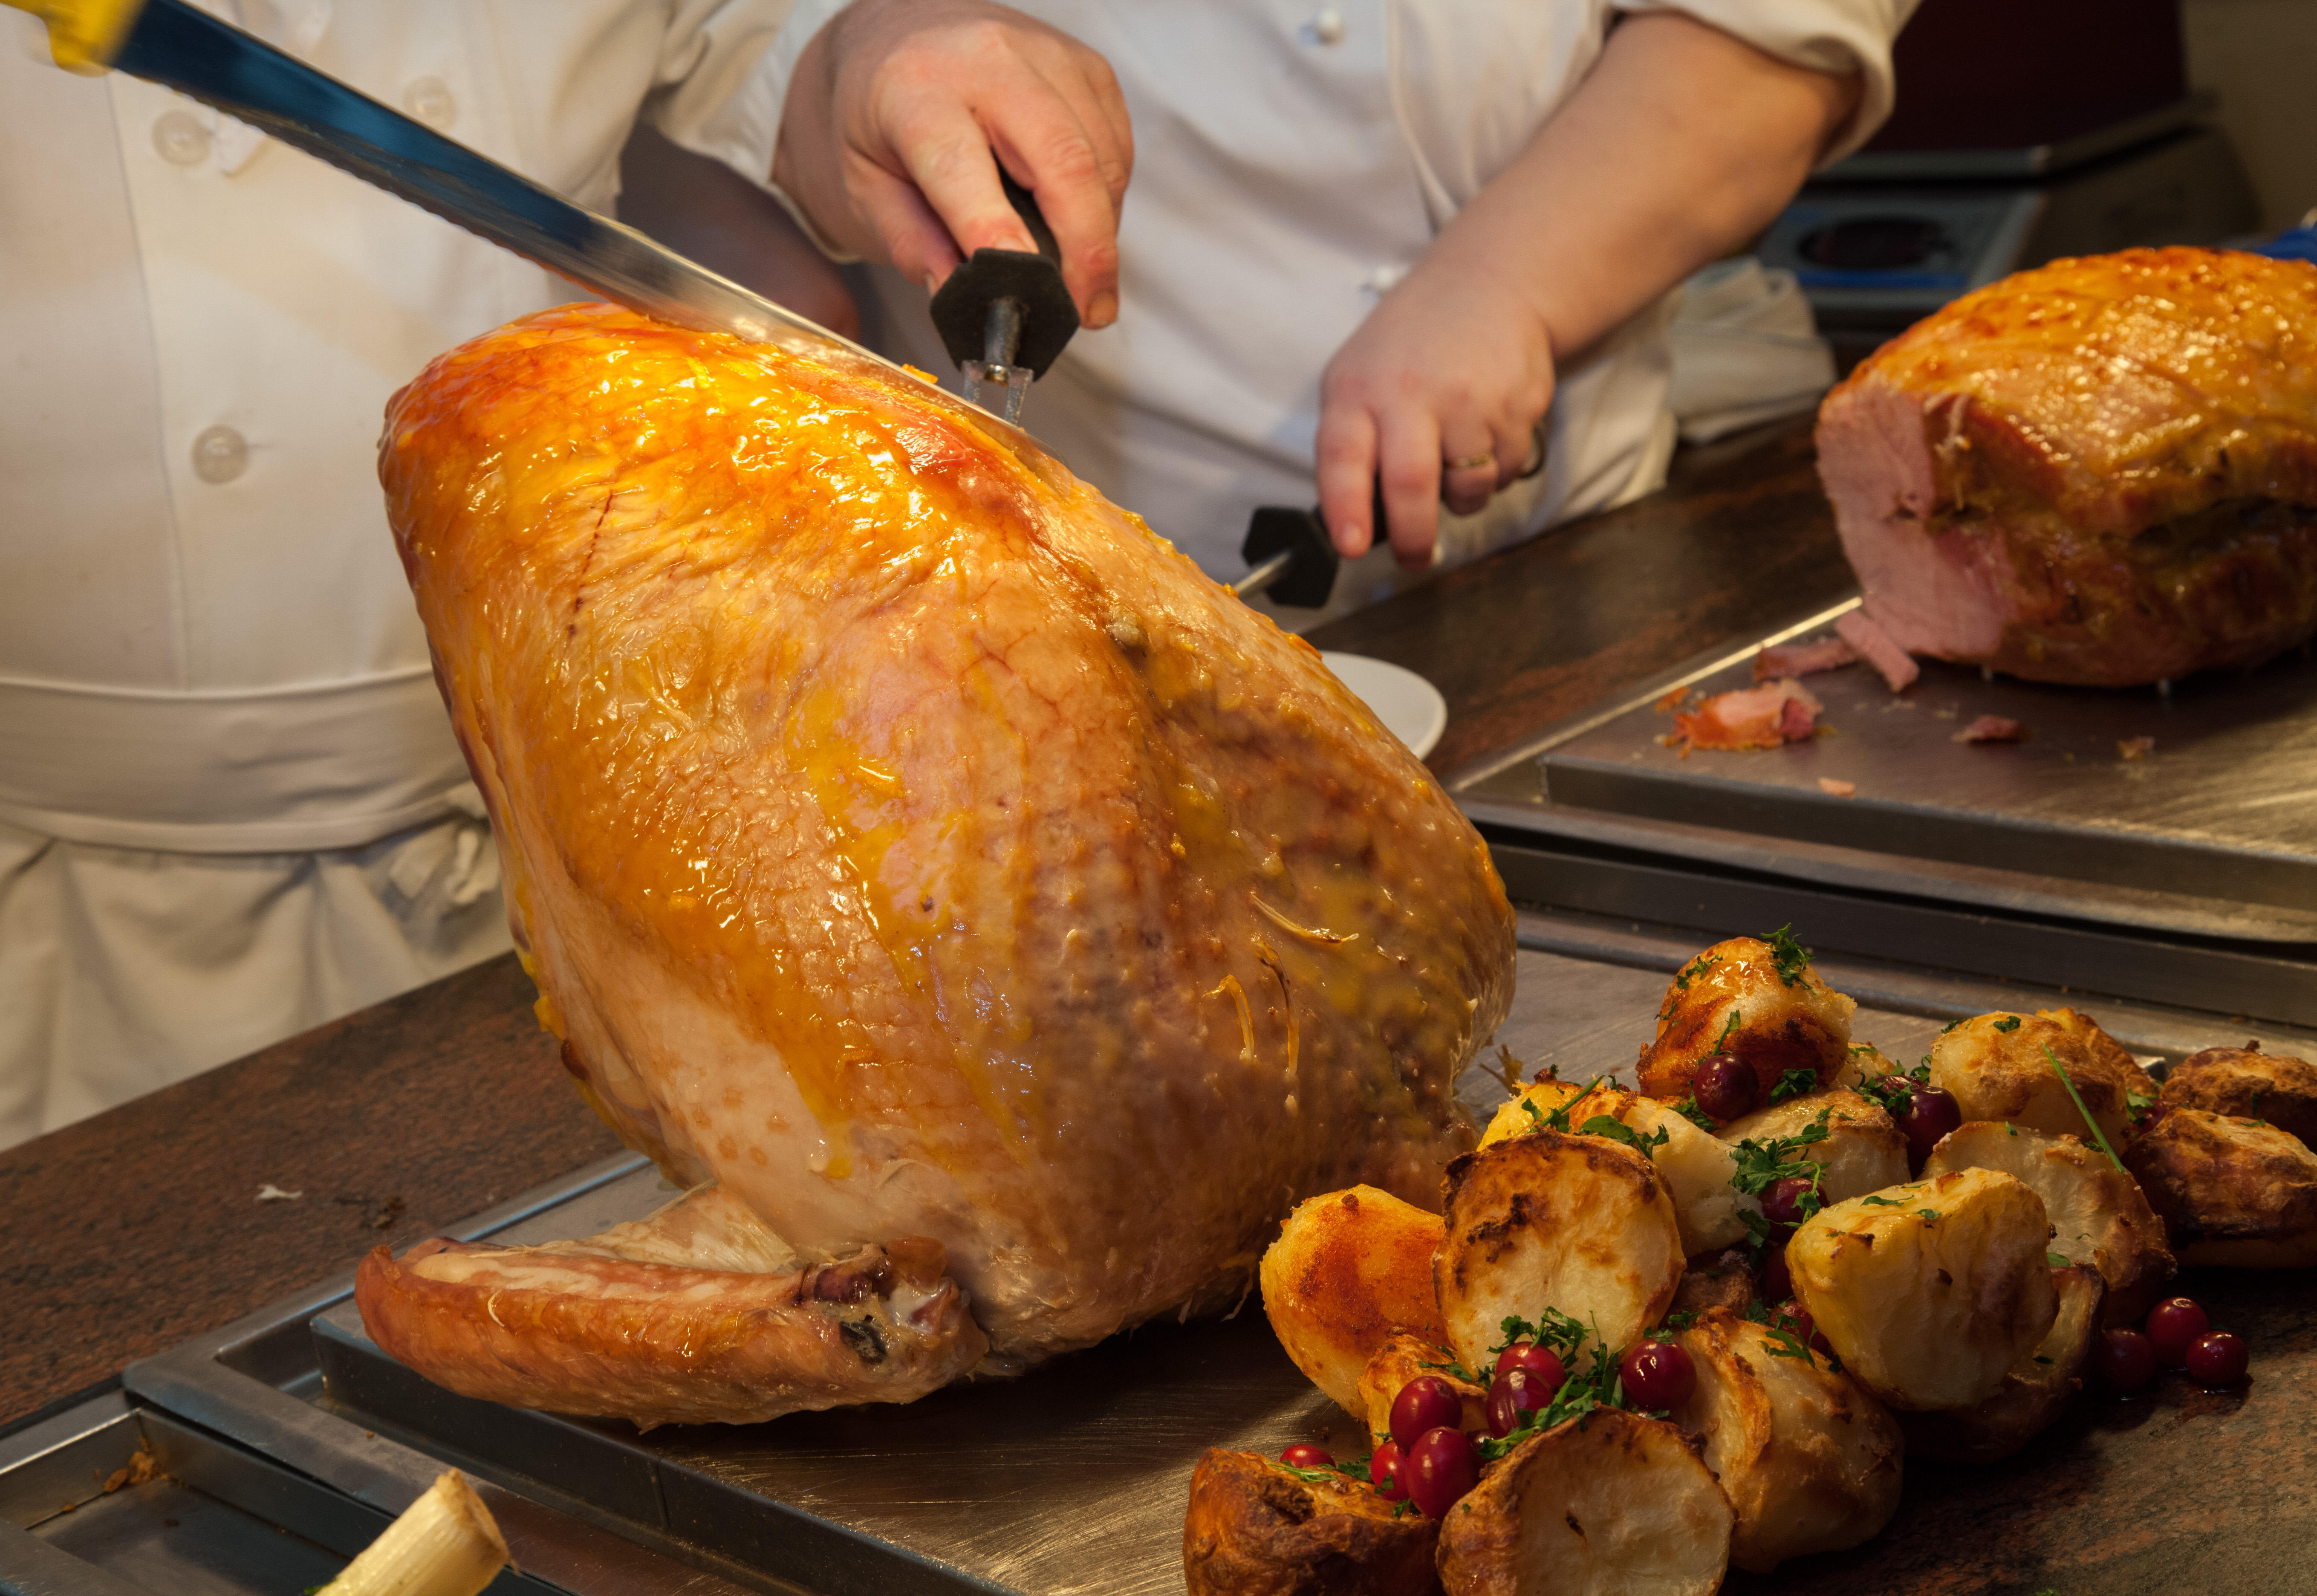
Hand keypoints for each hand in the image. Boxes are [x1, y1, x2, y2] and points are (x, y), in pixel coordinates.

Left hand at [773, 0, 1131, 326]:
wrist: (890, 38)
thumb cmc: (873, 116)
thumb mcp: (861, 186)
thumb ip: (910, 243)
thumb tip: (962, 296)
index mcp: (915, 88)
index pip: (965, 169)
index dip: (999, 236)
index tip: (1024, 295)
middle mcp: (988, 58)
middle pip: (1064, 162)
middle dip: (1087, 252)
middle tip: (1087, 313)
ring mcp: (1046, 55)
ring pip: (1103, 159)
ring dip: (1101, 232)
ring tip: (1078, 279)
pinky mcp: (1084, 65)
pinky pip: (1117, 145)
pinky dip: (1108, 197)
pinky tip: (1079, 221)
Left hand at [1315, 261, 1554, 570]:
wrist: (1489, 286)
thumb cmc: (1411, 346)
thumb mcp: (1358, 377)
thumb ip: (1351, 442)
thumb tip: (1357, 521)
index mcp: (1358, 389)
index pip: (1343, 456)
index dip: (1347, 508)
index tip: (1352, 547)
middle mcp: (1412, 393)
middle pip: (1411, 485)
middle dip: (1413, 538)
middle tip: (1414, 557)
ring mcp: (1469, 399)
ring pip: (1468, 489)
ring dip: (1463, 497)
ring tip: (1456, 461)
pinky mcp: (1517, 406)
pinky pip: (1505, 471)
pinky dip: (1495, 471)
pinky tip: (1485, 430)